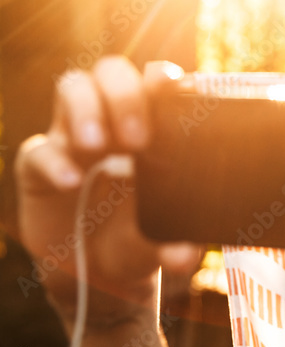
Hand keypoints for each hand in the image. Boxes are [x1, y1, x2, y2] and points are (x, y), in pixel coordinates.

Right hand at [14, 56, 200, 324]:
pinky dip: (54, 161)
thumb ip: (178, 245)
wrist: (97, 274)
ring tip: (96, 147)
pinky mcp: (40, 165)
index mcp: (154, 130)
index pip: (157, 85)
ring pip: (72, 87)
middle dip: (125, 95)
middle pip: (113, 73)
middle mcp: (113, 124)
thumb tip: (185, 258)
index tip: (173, 87)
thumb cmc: (139, 240)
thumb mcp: (163, 242)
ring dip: (86, 109)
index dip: (163, 77)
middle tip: (137, 139)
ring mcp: (74, 139)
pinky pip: (39, 148)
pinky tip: (71, 182)